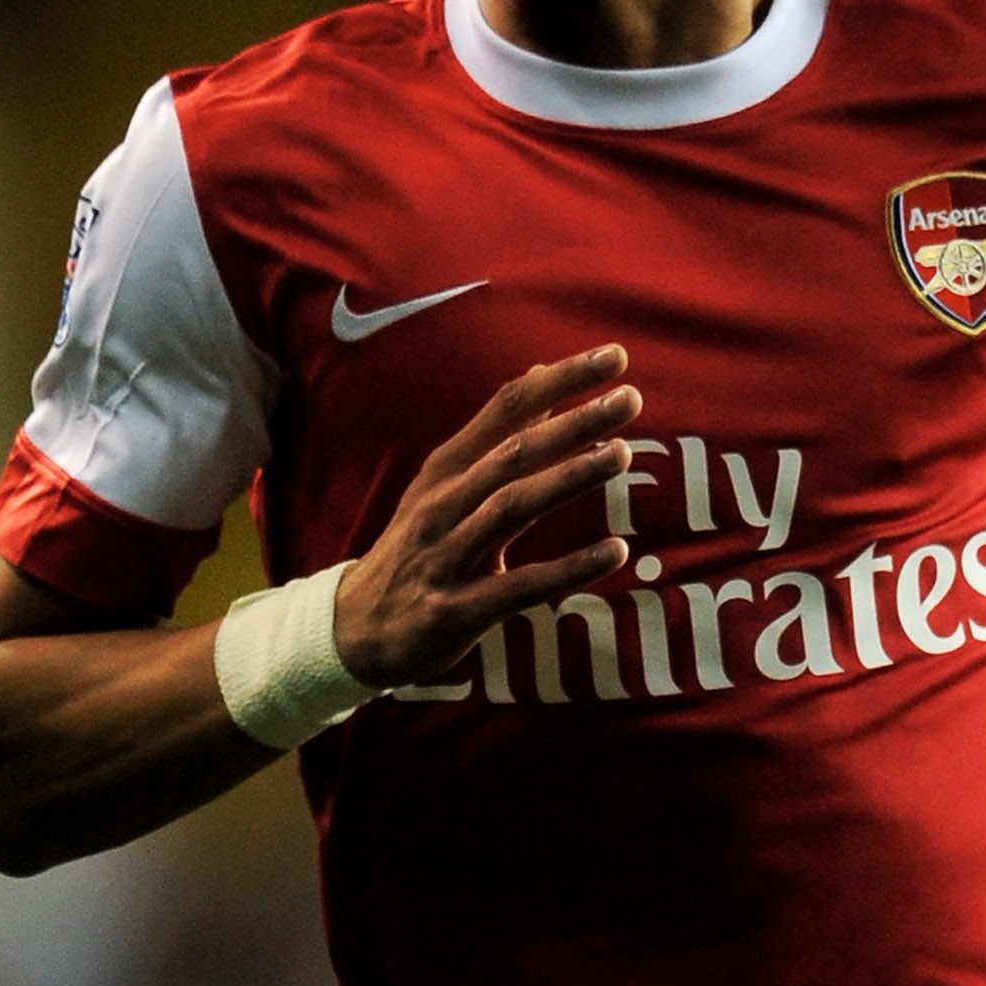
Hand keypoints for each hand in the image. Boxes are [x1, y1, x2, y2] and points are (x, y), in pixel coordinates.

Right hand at [331, 346, 638, 688]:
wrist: (355, 628)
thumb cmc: (417, 550)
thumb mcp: (446, 486)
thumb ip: (497, 436)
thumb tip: (542, 376)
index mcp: (447, 469)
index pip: (506, 408)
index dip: (560, 379)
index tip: (615, 356)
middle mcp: (444, 504)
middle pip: (513, 452)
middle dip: (573, 422)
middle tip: (630, 398)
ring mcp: (448, 557)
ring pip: (511, 508)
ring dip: (568, 478)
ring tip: (623, 455)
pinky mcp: (458, 610)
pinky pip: (520, 586)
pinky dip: (569, 568)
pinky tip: (616, 552)